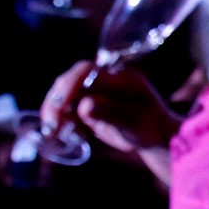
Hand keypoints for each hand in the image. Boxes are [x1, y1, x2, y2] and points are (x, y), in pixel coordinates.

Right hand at [42, 59, 179, 154]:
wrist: (156, 137)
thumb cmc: (151, 128)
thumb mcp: (134, 123)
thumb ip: (110, 113)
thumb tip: (84, 105)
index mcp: (120, 78)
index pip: (86, 71)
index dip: (69, 86)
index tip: (60, 108)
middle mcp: (105, 81)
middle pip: (70, 81)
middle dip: (57, 100)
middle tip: (51, 124)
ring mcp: (96, 92)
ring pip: (65, 95)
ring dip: (54, 112)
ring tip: (52, 132)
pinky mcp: (89, 106)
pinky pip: (68, 110)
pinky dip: (61, 121)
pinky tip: (62, 135)